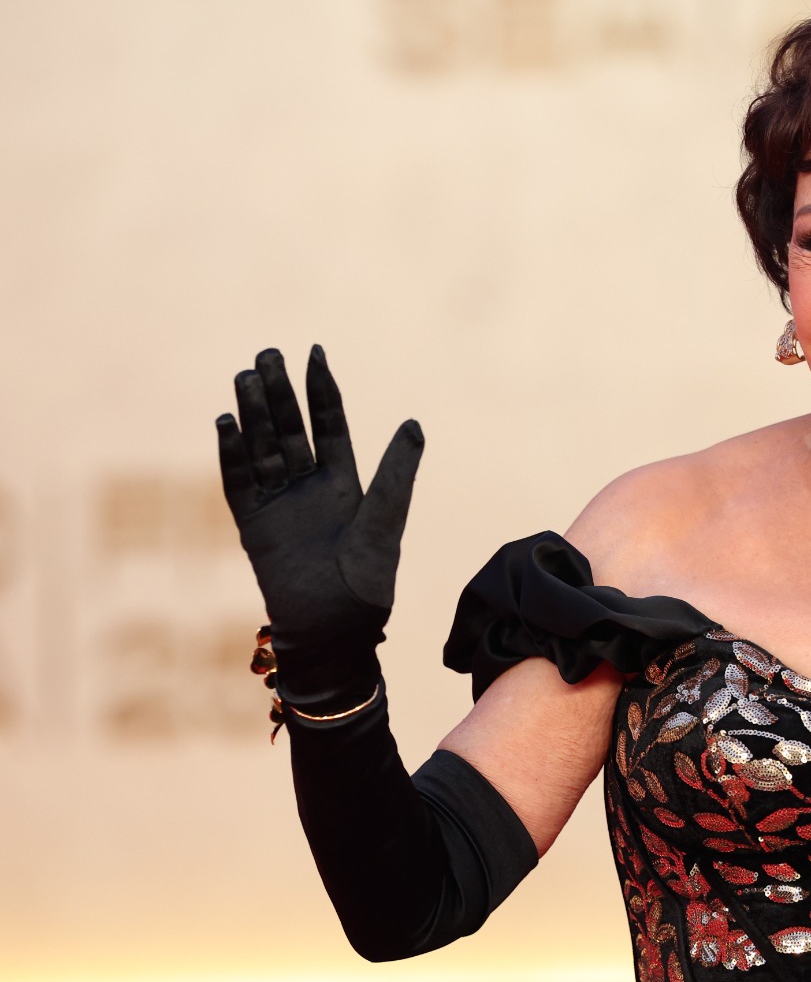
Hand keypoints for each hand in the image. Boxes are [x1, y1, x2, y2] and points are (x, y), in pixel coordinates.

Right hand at [216, 346, 423, 710]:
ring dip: (252, 413)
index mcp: (344, 481)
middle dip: (279, 393)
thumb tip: (414, 423)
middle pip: (290, 428)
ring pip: (262, 447)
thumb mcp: (387, 518)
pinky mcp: (253, 525)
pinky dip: (231, 453)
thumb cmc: (369, 579)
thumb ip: (396, 472)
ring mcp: (278, 504)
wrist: (336, 629)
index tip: (315, 352)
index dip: (322, 390)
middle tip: (267, 354)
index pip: (330, 423)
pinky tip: (225, 422)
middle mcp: (309, 486)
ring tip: (245, 377)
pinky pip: (239, 482)